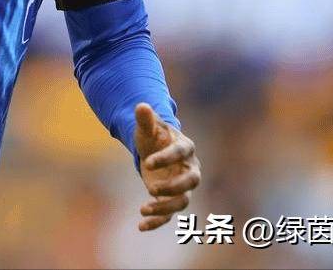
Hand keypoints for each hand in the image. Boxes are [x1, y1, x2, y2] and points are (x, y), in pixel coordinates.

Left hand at [133, 102, 199, 230]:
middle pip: (192, 181)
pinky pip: (170, 214)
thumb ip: (145, 119)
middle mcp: (189, 168)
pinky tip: (141, 225)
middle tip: (151, 189)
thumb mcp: (147, 128)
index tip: (147, 162)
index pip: (181, 152)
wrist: (155, 150)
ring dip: (165, 207)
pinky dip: (157, 221)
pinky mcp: (172, 199)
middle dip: (174, 187)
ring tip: (144, 209)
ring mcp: (182, 186)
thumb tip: (141, 106)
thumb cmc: (153, 136)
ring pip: (183, 201)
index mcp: (185, 147)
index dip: (166, 158)